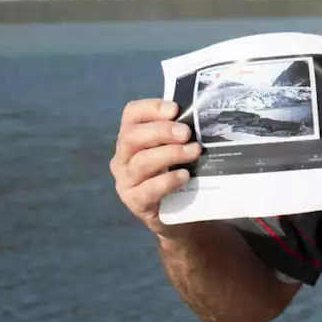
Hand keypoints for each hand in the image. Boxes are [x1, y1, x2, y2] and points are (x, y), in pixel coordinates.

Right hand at [110, 98, 200, 237]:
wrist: (176, 214)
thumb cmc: (174, 172)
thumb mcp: (174, 148)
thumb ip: (178, 132)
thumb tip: (200, 115)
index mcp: (130, 137)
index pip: (131, 114)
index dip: (151, 108)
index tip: (175, 109)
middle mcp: (122, 157)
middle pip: (132, 137)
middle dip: (161, 131)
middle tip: (186, 133)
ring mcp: (125, 181)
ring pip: (141, 162)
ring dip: (170, 154)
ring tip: (194, 152)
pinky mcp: (135, 202)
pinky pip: (148, 189)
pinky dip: (168, 180)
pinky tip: (184, 175)